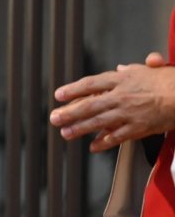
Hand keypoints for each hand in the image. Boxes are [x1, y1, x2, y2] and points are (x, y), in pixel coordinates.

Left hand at [50, 53, 174, 151]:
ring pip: (99, 122)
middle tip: (54, 118)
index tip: (59, 95)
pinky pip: (117, 137)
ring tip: (65, 133)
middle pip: (89, 105)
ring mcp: (128, 113)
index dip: (73, 89)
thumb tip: (119, 69)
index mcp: (121, 79)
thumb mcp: (147, 70)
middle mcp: (121, 96)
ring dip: (80, 128)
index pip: (90, 84)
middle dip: (69, 113)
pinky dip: (104, 142)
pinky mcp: (139, 128)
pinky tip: (93, 147)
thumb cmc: (169, 81)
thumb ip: (130, 70)